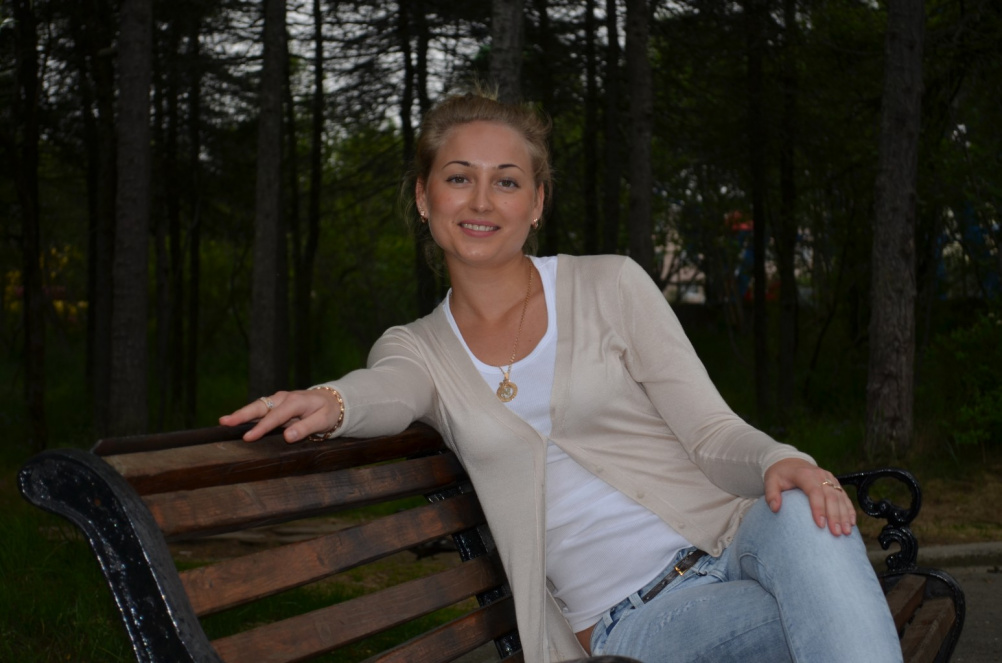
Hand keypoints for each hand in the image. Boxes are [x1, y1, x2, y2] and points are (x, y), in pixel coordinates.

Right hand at [218, 389, 340, 443]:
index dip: (261, 428)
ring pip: (258, 406)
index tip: (247, 438)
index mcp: (296, 402)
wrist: (334, 400)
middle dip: (242, 414)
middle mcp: (284, 398)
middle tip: (224, 422)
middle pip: (260, 406)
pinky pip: (261, 409)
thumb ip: (306, 428)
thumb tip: (287, 437)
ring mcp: (279, 400)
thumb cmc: (329, 412)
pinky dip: (248, 414)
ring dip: (241, 414)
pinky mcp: (277, 404)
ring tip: (224, 421)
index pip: (275, 417)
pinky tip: (235, 421)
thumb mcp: (323, 421)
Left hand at [764, 458, 855, 535]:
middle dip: (835, 516)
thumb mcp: (770, 480)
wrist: (790, 462)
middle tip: (836, 533)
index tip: (820, 525)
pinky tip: (852, 523)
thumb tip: (775, 508)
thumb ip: (771, 494)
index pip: (814, 492)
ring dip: (844, 515)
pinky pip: (844, 497)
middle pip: (831, 496)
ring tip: (846, 532)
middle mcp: (820, 475)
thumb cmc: (780, 474)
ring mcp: (829, 479)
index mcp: (805, 474)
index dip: (818, 508)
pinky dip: (849, 510)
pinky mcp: (835, 483)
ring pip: (840, 497)